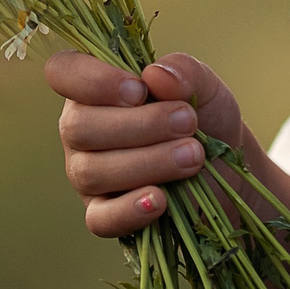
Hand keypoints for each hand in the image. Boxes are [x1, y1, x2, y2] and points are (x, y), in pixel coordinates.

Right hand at [47, 49, 243, 237]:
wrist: (227, 167)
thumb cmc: (204, 117)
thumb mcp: (203, 85)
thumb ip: (183, 70)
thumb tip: (154, 74)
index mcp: (94, 88)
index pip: (62, 72)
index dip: (92, 80)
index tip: (139, 90)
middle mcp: (80, 130)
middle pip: (79, 126)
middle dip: (139, 125)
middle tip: (187, 122)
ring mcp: (86, 175)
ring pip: (92, 171)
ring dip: (148, 162)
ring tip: (193, 156)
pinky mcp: (103, 214)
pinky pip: (101, 218)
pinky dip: (129, 210)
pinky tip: (159, 200)